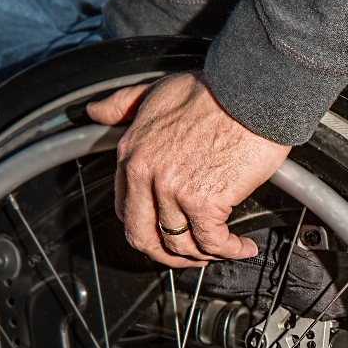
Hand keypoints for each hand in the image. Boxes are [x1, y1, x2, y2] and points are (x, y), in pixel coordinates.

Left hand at [86, 72, 291, 267]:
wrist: (252, 92)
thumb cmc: (215, 91)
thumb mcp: (156, 90)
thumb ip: (124, 104)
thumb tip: (96, 112)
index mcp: (132, 153)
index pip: (127, 210)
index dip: (149, 229)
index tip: (169, 232)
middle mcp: (146, 174)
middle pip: (145, 238)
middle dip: (169, 256)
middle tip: (192, 256)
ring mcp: (174, 190)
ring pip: (181, 245)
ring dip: (205, 256)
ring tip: (226, 249)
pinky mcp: (205, 201)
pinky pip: (213, 243)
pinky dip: (231, 251)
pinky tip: (244, 246)